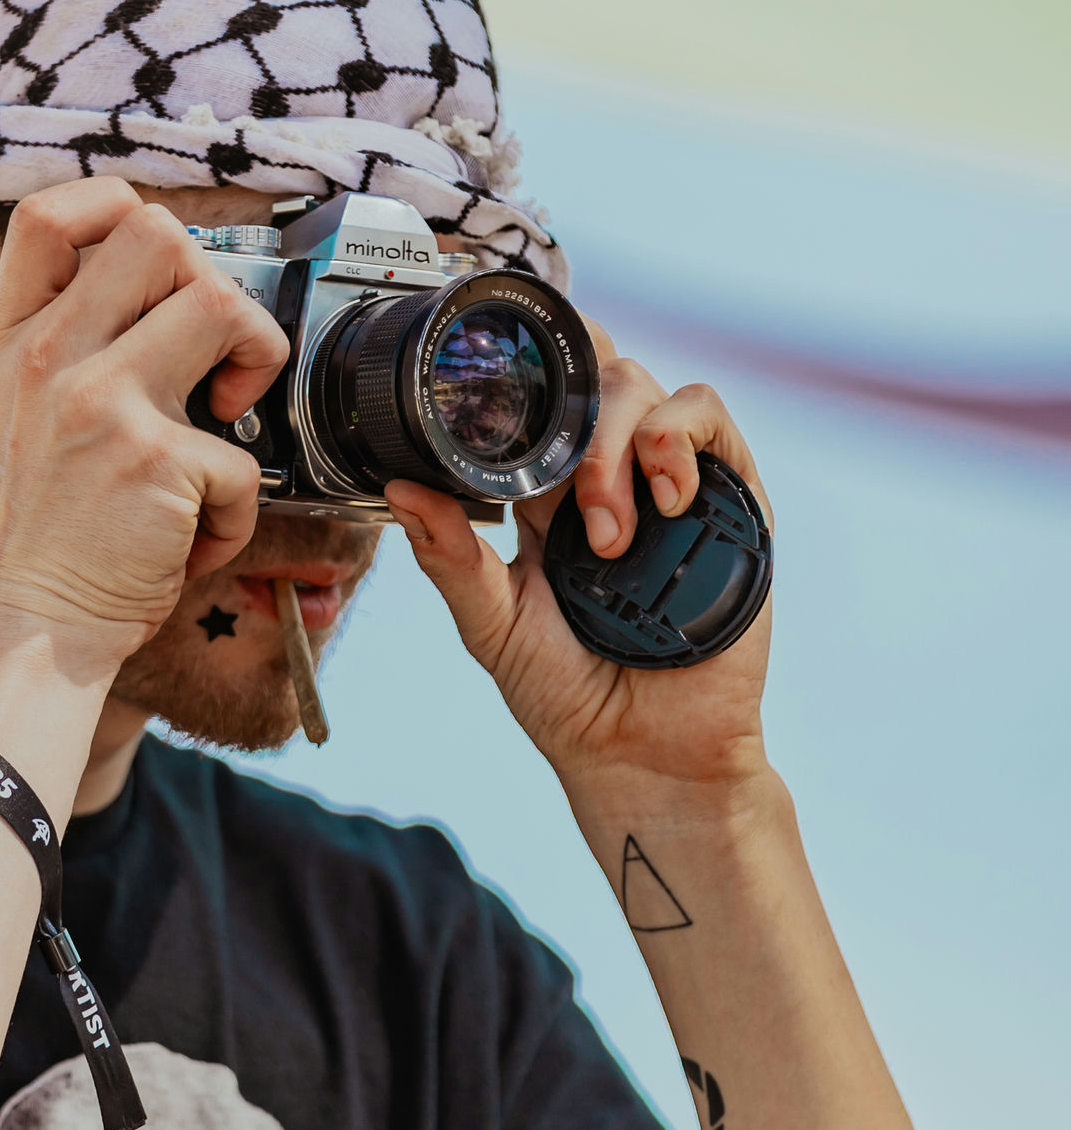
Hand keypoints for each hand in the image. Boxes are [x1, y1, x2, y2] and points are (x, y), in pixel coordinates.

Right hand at [0, 179, 287, 661]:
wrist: (20, 628)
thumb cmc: (34, 532)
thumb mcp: (14, 414)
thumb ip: (64, 346)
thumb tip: (155, 291)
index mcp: (14, 339)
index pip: (50, 213)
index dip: (116, 208)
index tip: (154, 264)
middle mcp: (51, 357)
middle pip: (156, 233)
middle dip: (210, 281)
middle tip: (210, 352)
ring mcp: (101, 403)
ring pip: (223, 303)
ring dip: (257, 358)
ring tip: (228, 420)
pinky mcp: (154, 463)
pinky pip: (243, 459)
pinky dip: (236, 513)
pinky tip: (196, 540)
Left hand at [386, 332, 771, 802]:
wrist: (646, 754)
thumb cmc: (567, 695)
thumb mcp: (493, 626)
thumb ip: (451, 557)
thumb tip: (399, 488)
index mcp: (548, 495)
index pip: (542, 399)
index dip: (526, 375)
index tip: (498, 393)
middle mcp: (611, 475)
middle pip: (596, 377)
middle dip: (573, 424)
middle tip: (566, 514)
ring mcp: (672, 482)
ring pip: (647, 389)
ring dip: (617, 448)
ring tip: (611, 537)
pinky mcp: (730, 498)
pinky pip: (709, 421)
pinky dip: (678, 442)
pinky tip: (664, 498)